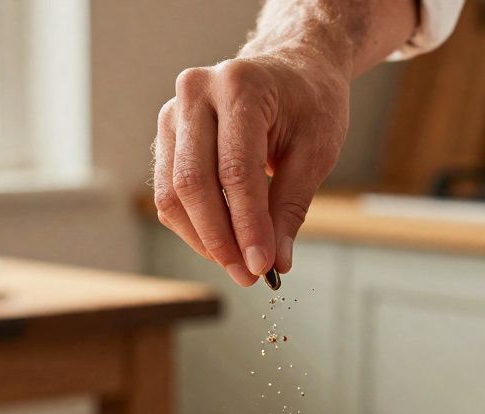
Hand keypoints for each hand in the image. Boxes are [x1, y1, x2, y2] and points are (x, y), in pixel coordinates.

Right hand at [153, 53, 348, 284]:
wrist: (291, 67)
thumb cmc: (309, 103)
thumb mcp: (317, 150)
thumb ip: (291, 206)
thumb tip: (276, 263)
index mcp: (241, 86)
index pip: (235, 171)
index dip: (247, 226)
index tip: (262, 266)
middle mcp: (196, 93)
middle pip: (193, 183)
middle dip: (220, 239)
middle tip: (248, 275)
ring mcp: (173, 113)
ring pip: (172, 193)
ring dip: (203, 238)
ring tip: (238, 264)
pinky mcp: (166, 135)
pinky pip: (169, 193)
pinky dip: (193, 225)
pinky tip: (223, 242)